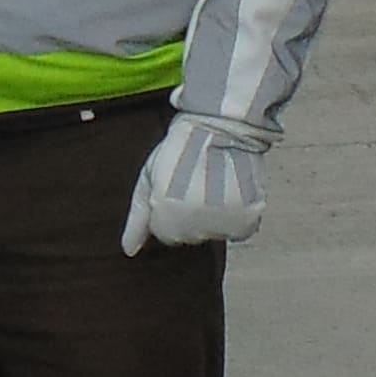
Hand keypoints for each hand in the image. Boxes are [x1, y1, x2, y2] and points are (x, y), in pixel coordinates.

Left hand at [119, 111, 270, 253]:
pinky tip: (230, 192)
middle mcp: (194, 227)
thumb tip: (128, 250)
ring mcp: (221, 224)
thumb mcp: (148, 178)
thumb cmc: (179, 149)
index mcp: (166, 218)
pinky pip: (240, 231)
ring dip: (214, 215)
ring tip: (212, 184)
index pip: (166, 234)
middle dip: (189, 215)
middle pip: (190, 236)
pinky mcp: (247, 219)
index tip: (176, 187)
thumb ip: (138, 218)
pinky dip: (238, 216)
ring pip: (214, 233)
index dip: (169, 211)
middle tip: (194, 184)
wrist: (218, 127)